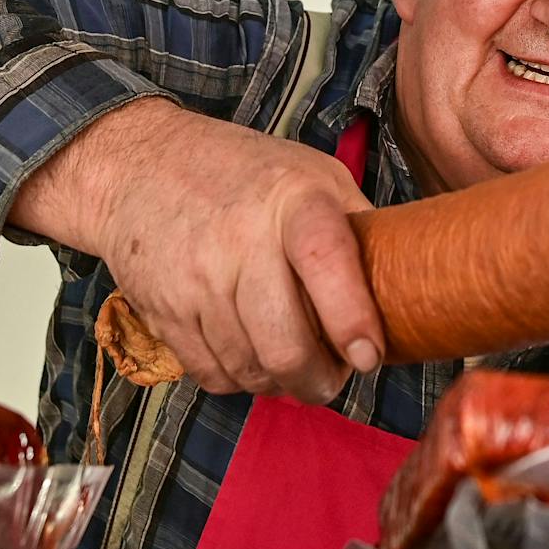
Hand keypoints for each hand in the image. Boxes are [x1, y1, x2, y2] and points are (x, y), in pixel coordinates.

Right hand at [11, 98, 383, 402]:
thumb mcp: (313, 175)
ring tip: (293, 367)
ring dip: (280, 384)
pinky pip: (211, 373)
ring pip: (250, 369)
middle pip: (285, 343)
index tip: (368, 356)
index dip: (351, 318)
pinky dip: (239, 379)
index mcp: (292, 200)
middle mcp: (241, 239)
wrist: (141, 164)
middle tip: (333, 378)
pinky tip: (250, 356)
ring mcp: (197, 278)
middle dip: (318, 380)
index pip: (326, 262)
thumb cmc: (243, 172)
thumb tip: (407, 283)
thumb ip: (355, 227)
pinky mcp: (163, 309)